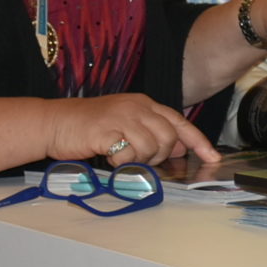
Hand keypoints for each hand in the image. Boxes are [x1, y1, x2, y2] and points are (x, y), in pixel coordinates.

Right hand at [41, 93, 217, 166]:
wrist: (54, 123)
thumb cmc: (89, 127)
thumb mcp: (125, 123)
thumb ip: (152, 131)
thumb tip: (179, 146)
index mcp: (144, 103)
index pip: (180, 122)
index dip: (199, 141)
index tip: (212, 157)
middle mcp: (137, 106)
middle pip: (169, 138)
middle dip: (160, 155)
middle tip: (138, 157)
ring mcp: (122, 117)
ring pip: (152, 147)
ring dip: (139, 159)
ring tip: (121, 155)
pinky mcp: (107, 131)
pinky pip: (128, 154)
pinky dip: (121, 162)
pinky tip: (109, 157)